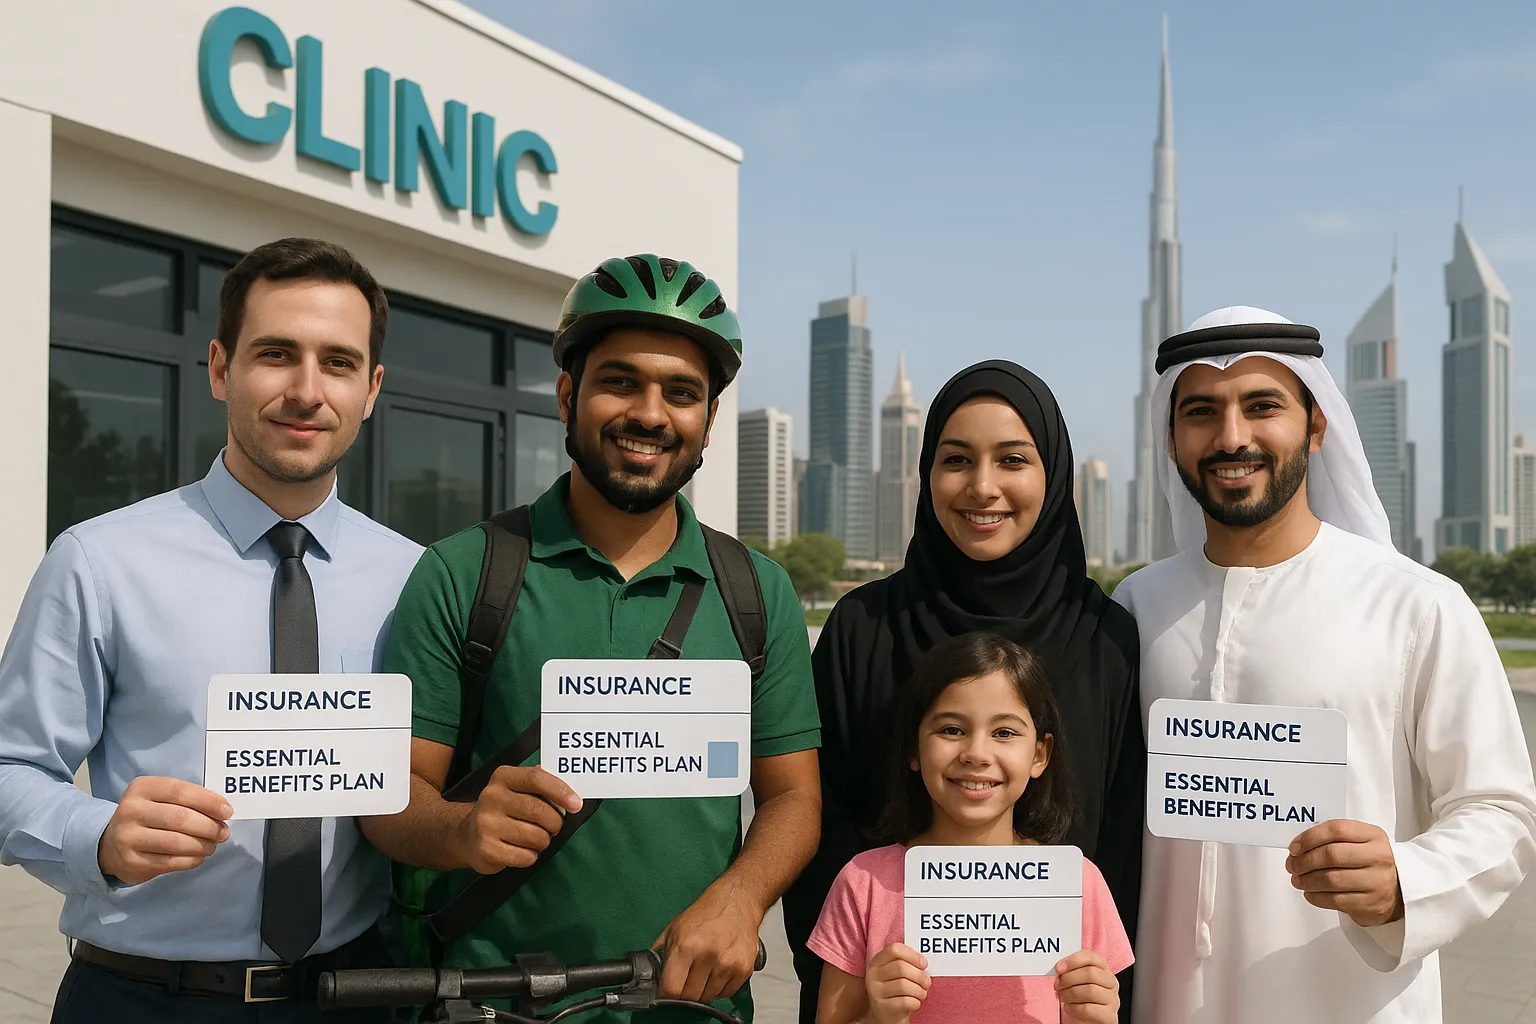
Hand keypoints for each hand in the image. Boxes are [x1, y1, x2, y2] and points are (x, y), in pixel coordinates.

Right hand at [97, 776, 231, 884]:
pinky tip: (198, 856)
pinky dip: (191, 860)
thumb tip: (223, 811)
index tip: (227, 811)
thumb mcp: (162, 798)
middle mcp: (131, 810)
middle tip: (223, 832)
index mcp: (142, 788)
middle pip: (180, 818)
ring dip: (202, 845)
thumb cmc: (149, 816)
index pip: (180, 791)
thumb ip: (188, 800)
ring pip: (176, 843)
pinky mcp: (131, 861)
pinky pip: (170, 862)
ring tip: (212, 845)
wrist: (111, 843)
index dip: (208, 801)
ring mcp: (128, 837)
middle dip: (209, 826)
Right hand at [454, 765, 581, 874]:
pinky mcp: (486, 849)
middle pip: (540, 811)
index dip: (561, 791)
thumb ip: (541, 784)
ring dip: (543, 841)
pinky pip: (525, 857)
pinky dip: (531, 856)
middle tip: (553, 827)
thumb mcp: (517, 789)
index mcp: (503, 777)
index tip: (577, 805)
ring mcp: (486, 824)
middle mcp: (491, 797)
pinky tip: (521, 850)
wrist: (466, 834)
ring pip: (536, 836)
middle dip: (555, 823)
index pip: (537, 779)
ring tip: (534, 838)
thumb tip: (571, 787)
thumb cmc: (504, 810)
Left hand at [654, 878, 764, 1003]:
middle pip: (690, 997)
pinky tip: (718, 970)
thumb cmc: (706, 914)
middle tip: (686, 980)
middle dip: (685, 993)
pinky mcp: (744, 969)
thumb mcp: (674, 928)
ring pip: (708, 997)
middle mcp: (708, 955)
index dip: (665, 995)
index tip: (666, 993)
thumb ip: (660, 954)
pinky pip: (726, 993)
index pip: (671, 989)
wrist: (737, 901)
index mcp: (686, 945)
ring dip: (703, 990)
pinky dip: (720, 988)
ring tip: (704, 970)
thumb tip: (650, 977)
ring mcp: (728, 963)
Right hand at [863, 943, 929, 1023]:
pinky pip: (905, 1002)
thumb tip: (923, 964)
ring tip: (922, 993)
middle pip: (901, 967)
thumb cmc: (896, 990)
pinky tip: (915, 1003)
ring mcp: (876, 991)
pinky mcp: (882, 1007)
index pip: (894, 949)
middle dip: (919, 975)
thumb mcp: (896, 974)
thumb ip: (907, 963)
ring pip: (904, 985)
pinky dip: (916, 1002)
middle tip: (926, 982)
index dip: (912, 955)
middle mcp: (873, 974)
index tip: (924, 964)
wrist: (885, 1015)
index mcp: (877, 961)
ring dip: (919, 990)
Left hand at [1055, 950, 1118, 1022]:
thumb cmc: (1082, 997)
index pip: (1092, 957)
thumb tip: (1059, 967)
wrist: (1089, 1018)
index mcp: (1104, 969)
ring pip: (1090, 991)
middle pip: (1091, 973)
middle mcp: (1111, 983)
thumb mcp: (1078, 980)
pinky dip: (1073, 1008)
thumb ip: (1072, 970)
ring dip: (1070, 994)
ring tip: (1062, 997)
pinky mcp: (1109, 1016)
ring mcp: (1112, 1000)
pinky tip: (1069, 1008)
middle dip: (1069, 979)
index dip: (1073, 961)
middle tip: (1058, 985)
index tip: (1059, 968)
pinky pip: (1088, 1009)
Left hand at [1286, 819, 1402, 926]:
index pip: (1336, 830)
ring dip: (1306, 880)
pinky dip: (1316, 896)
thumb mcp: (1360, 841)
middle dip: (1304, 861)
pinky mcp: (1371, 904)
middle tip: (1291, 865)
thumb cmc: (1370, 861)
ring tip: (1297, 879)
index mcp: (1373, 836)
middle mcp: (1378, 857)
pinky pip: (1335, 900)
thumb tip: (1298, 847)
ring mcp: (1377, 882)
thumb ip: (1334, 839)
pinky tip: (1310, 892)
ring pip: (1331, 880)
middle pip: (1331, 855)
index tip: (1294, 847)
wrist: (1400, 889)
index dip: (1309, 837)